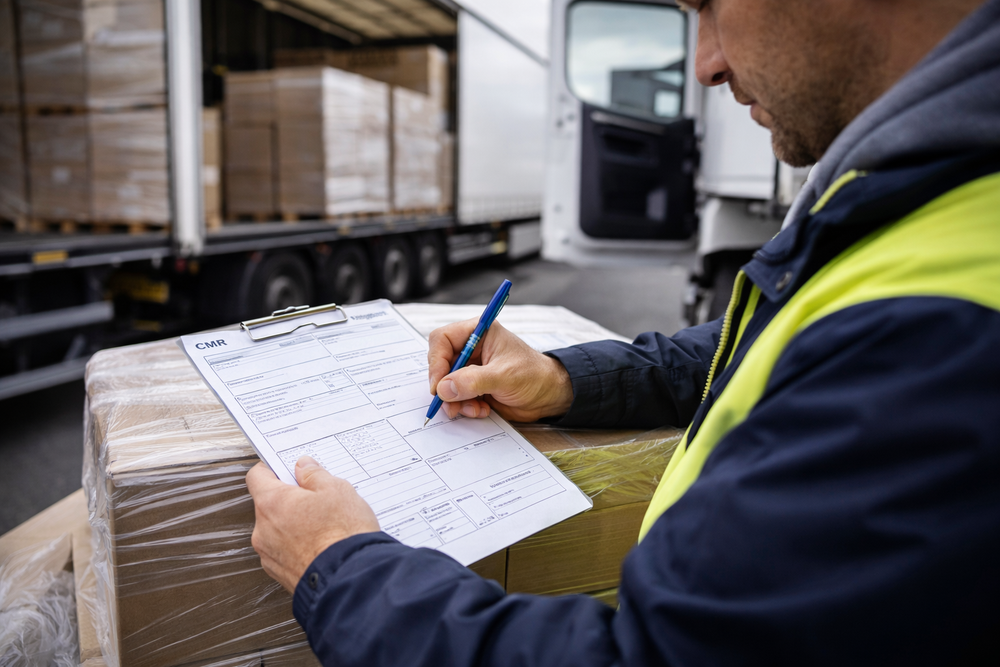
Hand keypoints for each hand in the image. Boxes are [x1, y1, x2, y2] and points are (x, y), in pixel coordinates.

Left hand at [246, 456, 379, 592]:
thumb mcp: (337, 490)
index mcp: (272, 503)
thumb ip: (315, 475)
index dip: (272, 468)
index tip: (288, 468)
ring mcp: (269, 555)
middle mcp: (263, 530)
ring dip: (295, 524)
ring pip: (277, 530)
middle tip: (318, 497)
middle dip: (291, 499)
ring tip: (325, 524)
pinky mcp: (280, 574)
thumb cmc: (342, 534)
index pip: (257, 476)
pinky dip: (299, 546)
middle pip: (269, 504)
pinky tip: (322, 544)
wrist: (349, 579)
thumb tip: (304, 467)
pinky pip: (285, 551)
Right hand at [427, 320, 573, 421]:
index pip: (442, 339)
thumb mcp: (504, 376)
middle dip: (446, 386)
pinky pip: (456, 397)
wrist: (549, 396)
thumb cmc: (534, 376)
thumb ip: (473, 381)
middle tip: (451, 403)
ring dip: (456, 401)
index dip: (436, 362)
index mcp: (479, 332)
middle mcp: (471, 348)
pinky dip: (464, 407)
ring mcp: (471, 368)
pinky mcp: (473, 386)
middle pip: (440, 364)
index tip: (438, 385)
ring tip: (474, 409)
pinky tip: (482, 409)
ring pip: (446, 384)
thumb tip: (444, 388)